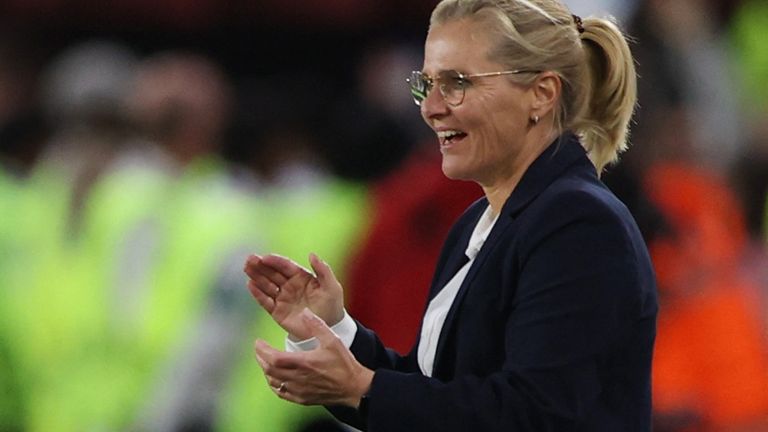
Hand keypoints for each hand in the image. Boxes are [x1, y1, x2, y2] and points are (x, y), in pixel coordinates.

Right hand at [244, 253, 343, 339]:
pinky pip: (266, 302)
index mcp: (301, 276)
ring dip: (256, 276)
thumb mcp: (332, 287)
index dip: (275, 261)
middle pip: (272, 273)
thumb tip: (311, 254)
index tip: (265, 257)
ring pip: (266, 285)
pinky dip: (258, 294)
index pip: (285, 266)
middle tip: (250, 259)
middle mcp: (289, 285)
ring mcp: (282, 298)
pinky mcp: (278, 312)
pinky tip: (250, 285)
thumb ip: (323, 270)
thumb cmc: (332, 305)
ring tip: (247, 268)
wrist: (329, 329)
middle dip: (261, 266)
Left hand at [254, 308, 373, 406]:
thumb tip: (304, 312)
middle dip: (260, 358)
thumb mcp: (332, 340)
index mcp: (303, 363)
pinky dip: (274, 384)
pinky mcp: (302, 399)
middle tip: (258, 349)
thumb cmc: (344, 364)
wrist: (354, 387)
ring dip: (266, 371)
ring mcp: (299, 390)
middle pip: (269, 370)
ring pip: (273, 382)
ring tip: (265, 361)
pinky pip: (281, 393)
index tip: (258, 342)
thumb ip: (316, 325)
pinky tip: (274, 378)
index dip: (262, 350)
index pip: (273, 358)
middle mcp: (298, 378)